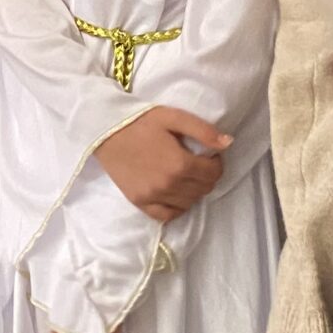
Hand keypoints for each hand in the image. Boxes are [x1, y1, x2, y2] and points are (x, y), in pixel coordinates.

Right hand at [95, 106, 230, 223]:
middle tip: (200, 164)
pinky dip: (176, 208)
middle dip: (207, 176)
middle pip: (203, 189)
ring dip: (194, 191)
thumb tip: (228, 143)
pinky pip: (167, 215)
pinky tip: (176, 195)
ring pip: (188, 203)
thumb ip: (202, 130)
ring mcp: (153, 196)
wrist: (104, 132)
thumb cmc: (139, 121)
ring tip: (186, 176)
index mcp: (179, 163)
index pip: (213, 173)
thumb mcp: (172, 117)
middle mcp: (168, 185)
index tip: (210, 155)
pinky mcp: (140, 202)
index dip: (217, 163)